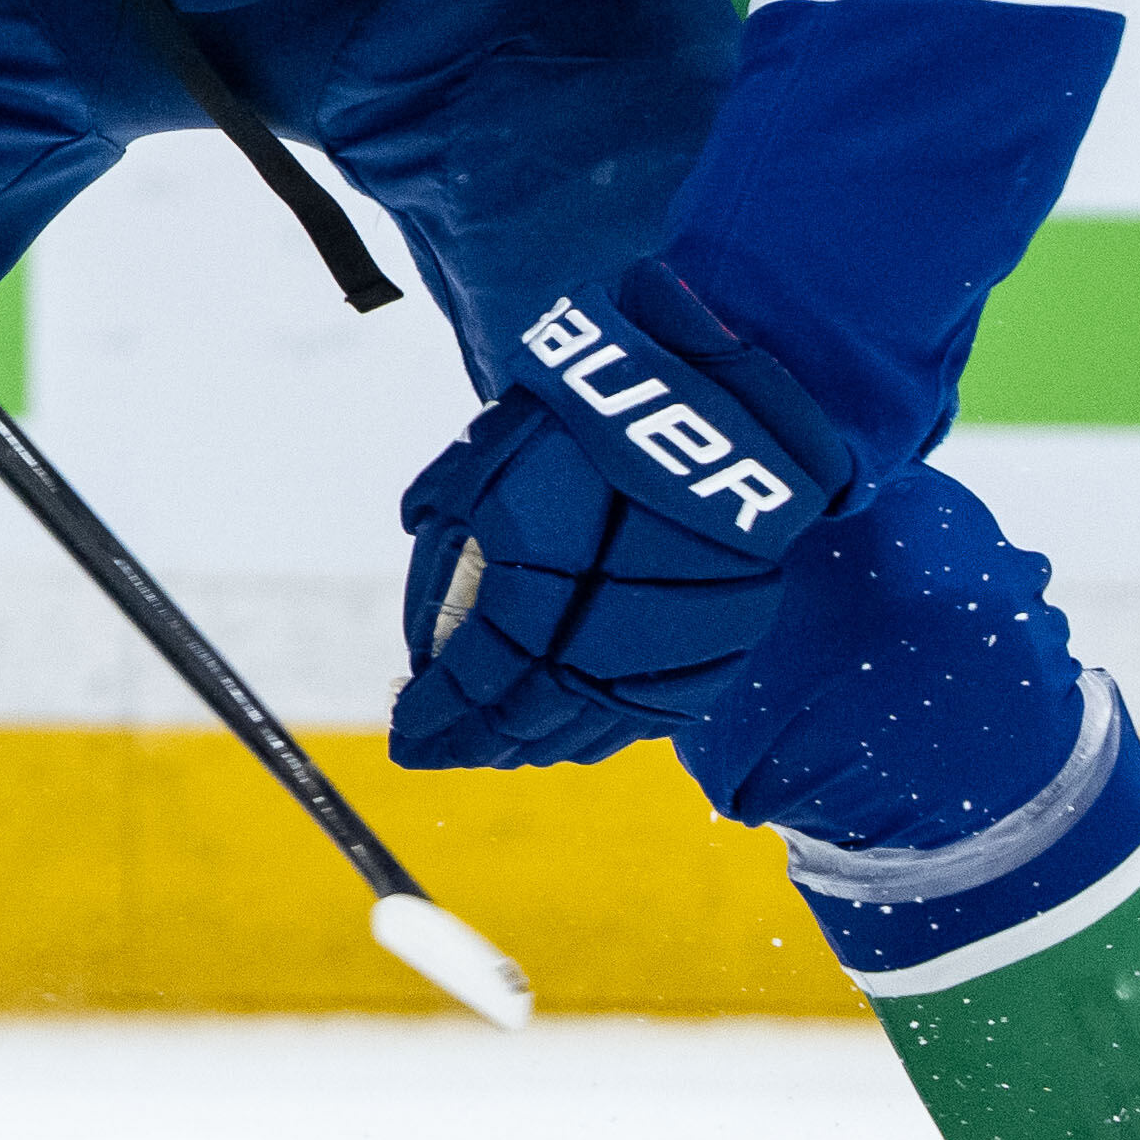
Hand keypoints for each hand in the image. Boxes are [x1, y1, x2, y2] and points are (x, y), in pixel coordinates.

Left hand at [389, 264, 854, 769]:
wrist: (688, 387)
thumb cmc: (564, 420)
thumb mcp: (482, 466)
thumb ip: (446, 548)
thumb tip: (425, 642)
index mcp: (556, 559)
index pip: (487, 668)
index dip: (443, 711)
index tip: (404, 733)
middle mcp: (630, 598)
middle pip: (546, 707)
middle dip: (484, 741)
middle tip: (441, 752)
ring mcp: (688, 622)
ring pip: (607, 716)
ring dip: (543, 743)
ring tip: (493, 749)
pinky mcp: (735, 627)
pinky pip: (668, 707)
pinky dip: (611, 731)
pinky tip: (572, 736)